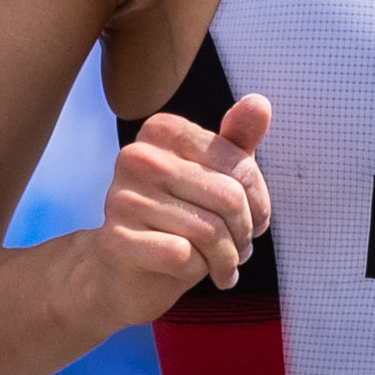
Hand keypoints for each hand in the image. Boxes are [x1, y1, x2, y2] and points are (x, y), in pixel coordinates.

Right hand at [81, 95, 273, 325]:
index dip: (258, 201)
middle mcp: (136, 156)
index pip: (240, 164)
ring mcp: (121, 197)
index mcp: (162, 131)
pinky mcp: (114, 239)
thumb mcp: (216, 176)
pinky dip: (198, 270)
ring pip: (209, 231)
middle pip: (228, 197)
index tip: (254, 220)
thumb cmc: (179, 218)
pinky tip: (194, 271)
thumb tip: (259, 103)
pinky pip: (183, 255)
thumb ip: (238, 139)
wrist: (128, 271)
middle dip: (244, 232)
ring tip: (224, 265)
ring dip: (227, 258)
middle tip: (241, 249)